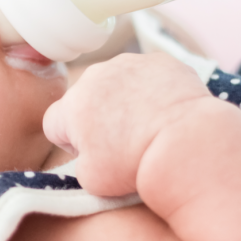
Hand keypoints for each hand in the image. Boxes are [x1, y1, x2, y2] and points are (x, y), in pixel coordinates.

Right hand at [42, 52, 211, 196]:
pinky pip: (149, 75)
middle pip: (86, 98)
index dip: (71, 142)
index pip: (55, 124)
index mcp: (71, 106)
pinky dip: (154, 90)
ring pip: (117, 82)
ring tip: (148, 126)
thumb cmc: (134, 164)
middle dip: (98, 116)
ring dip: (126, 99)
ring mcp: (128, 63)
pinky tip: (167, 112)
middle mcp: (94, 76)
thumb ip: (79, 163)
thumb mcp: (90, 181)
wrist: (184, 144)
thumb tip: (90, 152)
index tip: (94, 153)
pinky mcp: (159, 60)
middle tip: (123, 141)